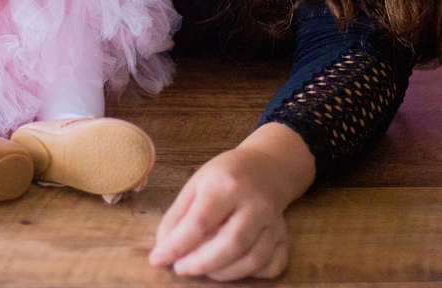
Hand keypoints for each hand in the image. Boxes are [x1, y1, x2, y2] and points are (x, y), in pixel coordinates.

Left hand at [148, 123, 314, 281]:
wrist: (266, 167)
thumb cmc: (225, 175)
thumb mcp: (196, 184)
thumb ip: (177, 215)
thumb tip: (162, 247)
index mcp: (226, 185)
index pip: (199, 222)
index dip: (176, 246)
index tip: (157, 259)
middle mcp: (254, 203)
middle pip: (230, 244)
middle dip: (201, 264)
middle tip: (180, 268)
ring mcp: (274, 221)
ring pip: (252, 259)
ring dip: (223, 273)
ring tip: (202, 268)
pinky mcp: (284, 236)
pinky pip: (272, 265)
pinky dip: (253, 274)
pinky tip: (234, 267)